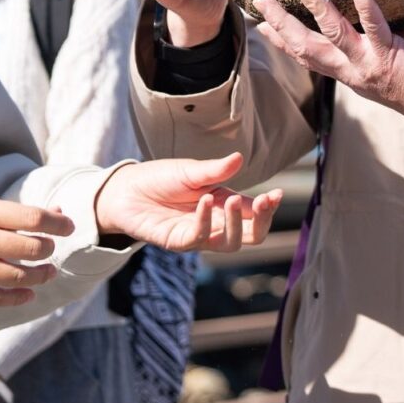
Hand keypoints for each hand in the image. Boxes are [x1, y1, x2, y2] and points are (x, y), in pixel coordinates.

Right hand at [0, 197, 70, 305]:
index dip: (57, 223)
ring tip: (48, 272)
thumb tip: (56, 213)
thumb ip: (11, 212)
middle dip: (48, 250)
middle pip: (30, 248)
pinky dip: (18, 298)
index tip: (68, 227)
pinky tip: (29, 294)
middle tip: (51, 250)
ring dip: (40, 276)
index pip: (32, 218)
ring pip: (18, 277)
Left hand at [94, 152, 282, 251]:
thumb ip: (214, 169)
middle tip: (265, 201)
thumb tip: (239, 158)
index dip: (269, 205)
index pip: (255, 211)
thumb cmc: (160, 179)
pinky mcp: (179, 242)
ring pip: (231, 244)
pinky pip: (199, 239)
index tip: (277, 194)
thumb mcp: (190, 170)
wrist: (126, 190)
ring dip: (237, 225)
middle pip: (252, 235)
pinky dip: (205, 221)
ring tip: (234, 200)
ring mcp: (199, 235)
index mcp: (224, 203)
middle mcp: (216, 222)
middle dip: (263, 221)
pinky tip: (205, 201)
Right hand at [253, 0, 403, 165]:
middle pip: (306, 46)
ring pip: (333, 33)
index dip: (280, 41)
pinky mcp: (393, 57)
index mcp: (348, 74)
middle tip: (258, 0)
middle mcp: (352, 72)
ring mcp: (369, 65)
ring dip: (314, 5)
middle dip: (280, 22)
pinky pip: (375, 28)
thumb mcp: (386, 65)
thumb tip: (368, 18)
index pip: (306, 57)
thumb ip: (373, 45)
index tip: (259, 24)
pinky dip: (365, 6)